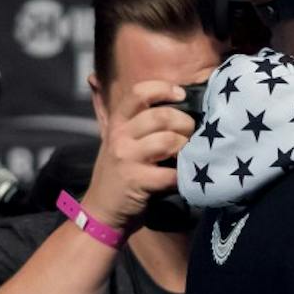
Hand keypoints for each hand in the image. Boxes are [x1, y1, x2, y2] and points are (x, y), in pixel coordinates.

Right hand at [83, 81, 198, 230]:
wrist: (102, 210)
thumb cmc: (118, 172)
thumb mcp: (115, 139)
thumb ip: (124, 115)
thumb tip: (113, 82)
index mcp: (118, 122)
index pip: (139, 93)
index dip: (164, 89)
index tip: (181, 95)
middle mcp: (120, 136)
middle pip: (161, 116)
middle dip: (185, 124)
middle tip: (191, 134)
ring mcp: (127, 158)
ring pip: (168, 141)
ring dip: (185, 148)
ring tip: (187, 155)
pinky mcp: (136, 181)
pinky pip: (170, 174)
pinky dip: (182, 176)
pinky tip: (183, 177)